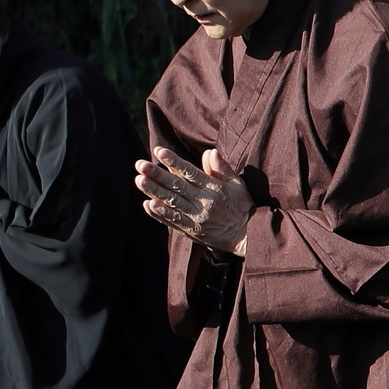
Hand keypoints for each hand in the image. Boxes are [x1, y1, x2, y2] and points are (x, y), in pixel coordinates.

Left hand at [134, 147, 254, 256]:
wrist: (248, 236)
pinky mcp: (192, 231)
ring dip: (154, 192)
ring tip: (139, 180)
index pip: (190, 172)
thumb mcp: (238, 184)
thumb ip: (222, 168)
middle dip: (157, 175)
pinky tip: (148, 205)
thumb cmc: (243, 206)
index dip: (174, 161)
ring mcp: (197, 217)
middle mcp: (204, 202)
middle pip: (177, 186)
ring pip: (172, 202)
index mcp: (214, 188)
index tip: (159, 151)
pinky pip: (174, 221)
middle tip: (140, 165)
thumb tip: (210, 152)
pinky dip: (160, 214)